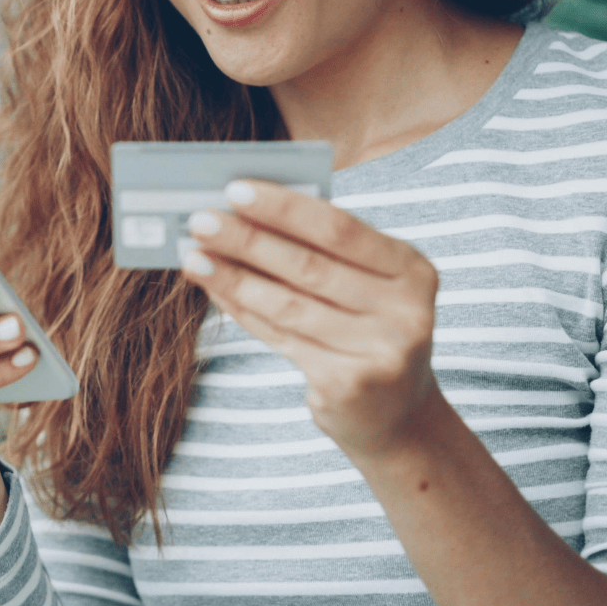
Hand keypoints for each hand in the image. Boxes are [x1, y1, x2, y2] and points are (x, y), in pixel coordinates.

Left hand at [180, 179, 439, 463]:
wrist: (397, 416)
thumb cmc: (367, 328)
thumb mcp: (365, 284)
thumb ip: (321, 250)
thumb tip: (244, 212)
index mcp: (412, 269)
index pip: (340, 228)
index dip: (284, 208)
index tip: (236, 189)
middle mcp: (406, 311)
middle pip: (310, 266)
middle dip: (247, 240)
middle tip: (200, 220)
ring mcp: (380, 353)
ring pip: (289, 305)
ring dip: (233, 278)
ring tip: (194, 257)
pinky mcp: (348, 386)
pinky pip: (281, 338)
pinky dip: (242, 310)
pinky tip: (215, 290)